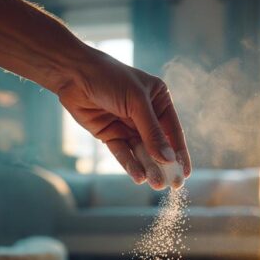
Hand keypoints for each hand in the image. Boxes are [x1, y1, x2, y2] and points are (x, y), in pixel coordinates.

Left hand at [57, 46, 190, 188]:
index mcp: (159, 100)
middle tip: (171, 185)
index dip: (179, 152)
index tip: (185, 172)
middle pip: (158, 145)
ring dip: (148, 168)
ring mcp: (127, 126)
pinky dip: (130, 165)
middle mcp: (146, 114)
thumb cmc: (110, 78)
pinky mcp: (110, 134)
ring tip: (155, 184)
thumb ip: (152, 132)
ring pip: (141, 152)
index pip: (173, 131)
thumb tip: (168, 159)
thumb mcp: (136, 103)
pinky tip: (138, 177)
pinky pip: (123, 153)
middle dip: (164, 165)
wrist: (74, 74)